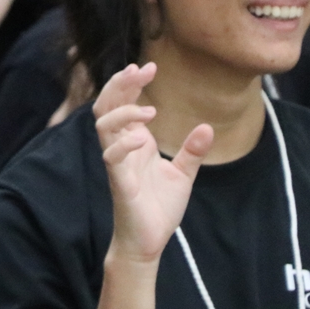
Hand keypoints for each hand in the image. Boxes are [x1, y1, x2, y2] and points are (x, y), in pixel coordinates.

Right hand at [94, 63, 212, 263]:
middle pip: (106, 105)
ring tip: (150, 110)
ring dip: (123, 111)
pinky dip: (124, 144)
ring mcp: (118, 163)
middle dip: (121, 84)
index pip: (122, 103)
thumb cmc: (160, 208)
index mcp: (133, 142)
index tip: (150, 67)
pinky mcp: (119, 182)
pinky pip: (112, 156)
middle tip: (142, 70)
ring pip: (103, 125)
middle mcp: (120, 148)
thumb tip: (206, 127)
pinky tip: (143, 138)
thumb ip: (191, 151)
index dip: (130, 83)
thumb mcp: (183, 174)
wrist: (150, 241)